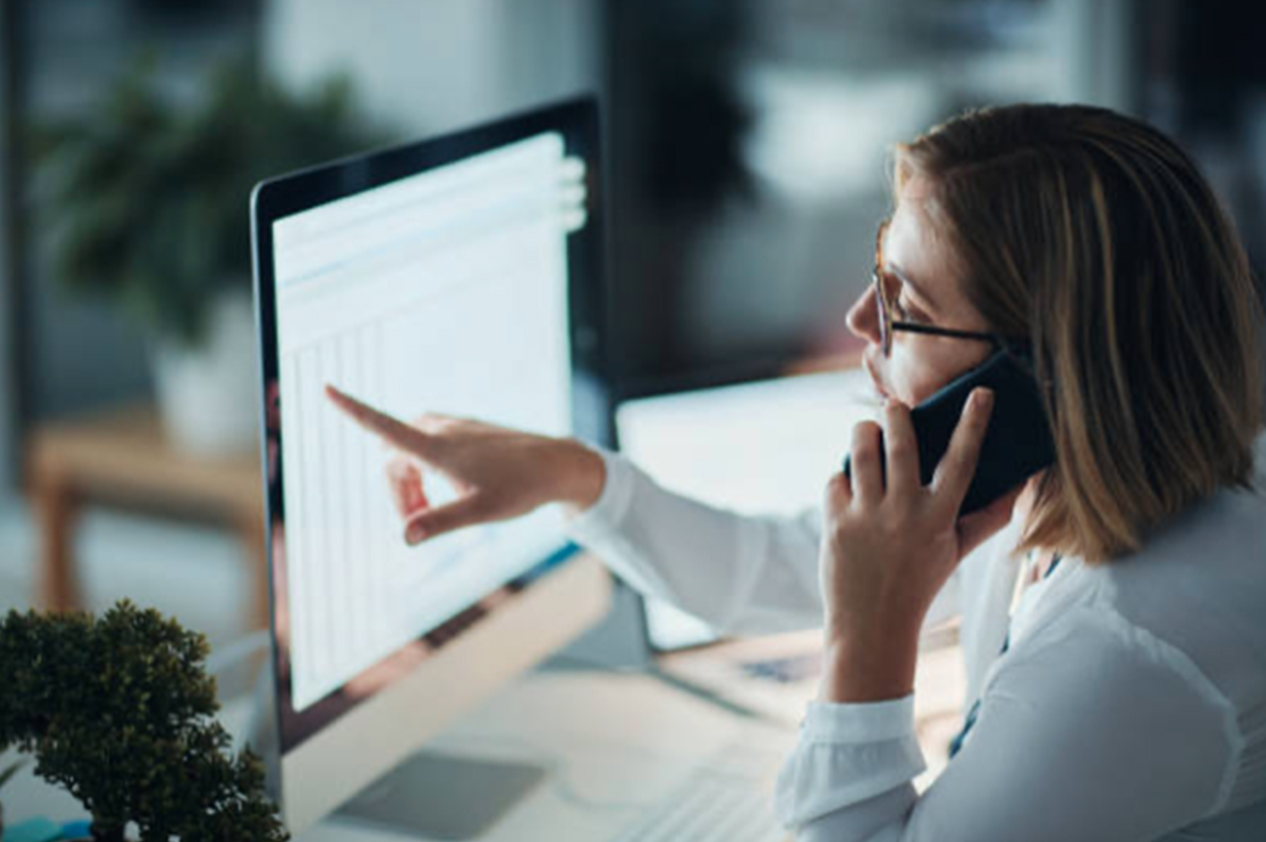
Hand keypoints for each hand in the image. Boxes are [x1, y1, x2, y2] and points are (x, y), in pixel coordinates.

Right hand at [324, 385, 604, 544]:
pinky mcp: (466, 430)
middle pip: (393, 458)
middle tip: (417, 523)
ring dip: (410, 482)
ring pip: (410, 452)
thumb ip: (439, 522)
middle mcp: (441, 430)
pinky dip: (427, 471)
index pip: (384, 426)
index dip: (353, 410)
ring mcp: (454, 427)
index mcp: (438, 447)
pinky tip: (454, 490)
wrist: (558, 465)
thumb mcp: (480, 512)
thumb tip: (404, 536)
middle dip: (396, 491)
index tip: (326, 388)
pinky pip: (429, 446)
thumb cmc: (521, 489)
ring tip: (433, 510)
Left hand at [818, 388, 1021, 701]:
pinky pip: (836, 479)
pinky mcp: (836, 523)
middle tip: (893, 406)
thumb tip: (1021, 484)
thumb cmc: (918, 583)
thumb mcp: (956, 552)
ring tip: (867, 429)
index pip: (962, 461)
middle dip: (895, 415)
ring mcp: (867, 517)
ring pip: (862, 451)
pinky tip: (849, 488)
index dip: (974, 424)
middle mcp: (904, 512)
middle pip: (901, 444)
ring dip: (863, 432)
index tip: (982, 394)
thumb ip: (988, 518)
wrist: (871, 625)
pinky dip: (842, 477)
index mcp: (939, 518)